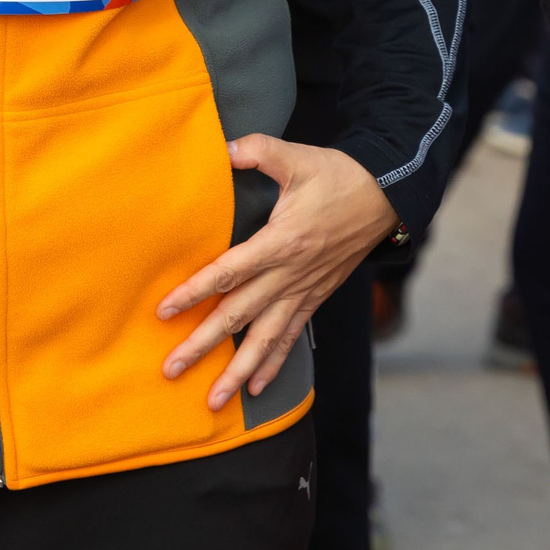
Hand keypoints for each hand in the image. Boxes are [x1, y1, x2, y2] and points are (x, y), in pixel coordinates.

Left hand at [157, 135, 394, 411]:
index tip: (164, 311)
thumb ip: (259, 151)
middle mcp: (290, 275)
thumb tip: (225, 148)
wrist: (384, 196)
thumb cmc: (337, 175)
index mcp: (281, 242)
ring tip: (213, 400)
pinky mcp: (314, 298)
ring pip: (264, 339)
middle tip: (171, 368)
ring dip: (237, 371)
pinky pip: (291, 337)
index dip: (195, 293)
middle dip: (203, 345)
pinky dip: (274, 365)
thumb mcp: (297, 156)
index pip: (228, 273)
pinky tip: (255, 388)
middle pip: (239, 316)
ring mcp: (303, 291)